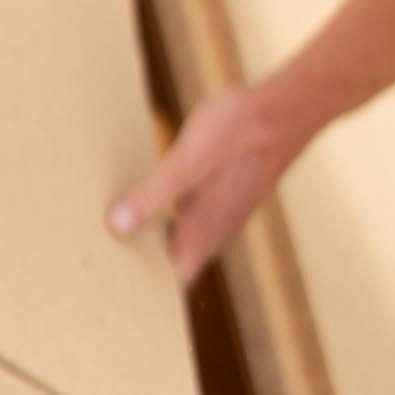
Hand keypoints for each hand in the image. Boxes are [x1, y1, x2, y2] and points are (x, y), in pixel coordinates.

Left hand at [108, 82, 304, 285]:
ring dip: (155, 237)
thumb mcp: (188, 160)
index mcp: (203, 231)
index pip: (172, 280)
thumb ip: (153, 195)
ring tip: (117, 225)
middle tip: (104, 252)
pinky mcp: (229, 193)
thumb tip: (117, 228)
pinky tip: (152, 193)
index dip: (143, 287)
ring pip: (186, 239)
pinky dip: (170, 215)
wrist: (291, 107)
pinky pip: (194, 216)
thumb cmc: (241, 130)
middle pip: (176, 263)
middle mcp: (217, 230)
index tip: (112, 282)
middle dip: (143, 261)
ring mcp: (226, 212)